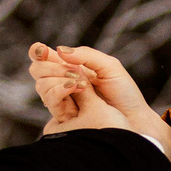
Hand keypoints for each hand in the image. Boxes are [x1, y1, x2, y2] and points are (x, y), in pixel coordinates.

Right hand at [37, 42, 170, 156]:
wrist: (134, 119)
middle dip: (49, 67)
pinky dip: (60, 91)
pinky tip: (76, 88)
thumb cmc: (124, 92)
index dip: (38, 52)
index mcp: (71, 66)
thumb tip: (60, 50)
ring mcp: (62, 99)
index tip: (43, 50)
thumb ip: (86, 55)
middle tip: (71, 70)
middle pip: (37, 70)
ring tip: (79, 81)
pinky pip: (51, 101)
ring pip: (41, 85)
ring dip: (57, 78)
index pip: (45, 57)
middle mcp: (63, 81)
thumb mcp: (109, 66)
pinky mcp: (64, 115)